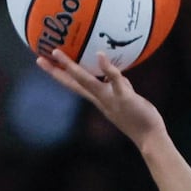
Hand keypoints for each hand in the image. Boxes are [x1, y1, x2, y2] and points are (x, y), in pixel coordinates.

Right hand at [36, 50, 163, 145]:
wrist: (150, 138)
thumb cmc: (139, 119)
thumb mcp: (126, 98)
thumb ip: (119, 86)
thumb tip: (114, 74)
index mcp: (99, 99)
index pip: (75, 86)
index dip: (59, 75)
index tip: (44, 63)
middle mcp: (101, 99)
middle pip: (75, 83)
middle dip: (56, 71)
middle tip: (40, 57)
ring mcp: (111, 99)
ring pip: (88, 82)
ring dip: (72, 68)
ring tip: (58, 52)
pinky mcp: (125, 98)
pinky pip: (115, 81)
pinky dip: (108, 69)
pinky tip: (100, 55)